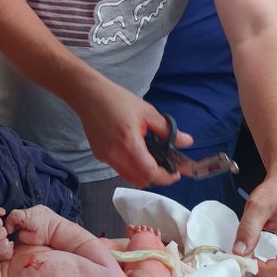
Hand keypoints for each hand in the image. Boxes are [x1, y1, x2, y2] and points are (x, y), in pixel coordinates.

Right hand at [74, 77, 192, 187]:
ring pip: (129, 177)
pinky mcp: (100, 156)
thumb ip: (167, 130)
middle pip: (140, 180)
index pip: (150, 173)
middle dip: (156, 177)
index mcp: (129, 143)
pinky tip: (135, 152)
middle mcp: (115, 155)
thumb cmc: (118, 100)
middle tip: (167, 166)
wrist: (89, 95)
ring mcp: (106, 157)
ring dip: (143, 174)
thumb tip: (187, 142)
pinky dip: (131, 167)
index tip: (176, 172)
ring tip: (152, 159)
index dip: (166, 177)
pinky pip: (119, 169)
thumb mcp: (147, 112)